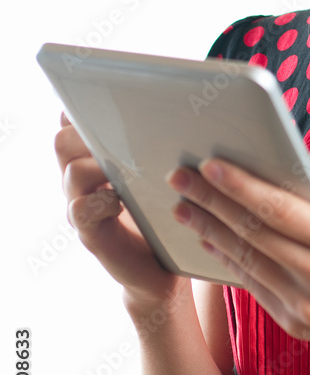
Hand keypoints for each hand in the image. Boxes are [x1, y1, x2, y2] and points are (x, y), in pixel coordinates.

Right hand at [55, 112, 189, 310]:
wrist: (161, 269)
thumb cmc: (165, 213)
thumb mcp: (161, 173)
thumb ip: (156, 146)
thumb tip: (180, 110)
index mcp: (94, 159)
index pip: (72, 122)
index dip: (82, 109)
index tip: (111, 106)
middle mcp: (81, 181)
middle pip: (64, 140)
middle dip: (91, 134)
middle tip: (124, 140)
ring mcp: (81, 206)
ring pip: (72, 172)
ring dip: (100, 167)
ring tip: (128, 172)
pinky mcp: (90, 233)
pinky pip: (80, 209)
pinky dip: (101, 201)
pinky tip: (122, 203)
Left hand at [165, 141, 309, 372]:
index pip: (283, 210)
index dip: (243, 187)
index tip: (210, 166)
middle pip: (255, 234)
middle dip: (212, 203)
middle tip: (179, 179)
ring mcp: (306, 307)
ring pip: (247, 261)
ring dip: (209, 232)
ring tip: (183, 207)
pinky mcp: (294, 325)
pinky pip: (253, 286)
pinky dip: (228, 261)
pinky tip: (210, 240)